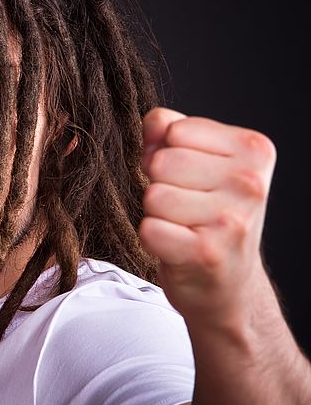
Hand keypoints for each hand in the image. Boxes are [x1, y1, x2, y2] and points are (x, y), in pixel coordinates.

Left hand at [138, 108, 277, 330]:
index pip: (175, 129)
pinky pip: (149, 228)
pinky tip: (178, 245)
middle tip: (185, 206)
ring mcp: (231, 220)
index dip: (168, 152)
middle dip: (160, 183)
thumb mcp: (200, 162)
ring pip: (153, 195)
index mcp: (254, 150)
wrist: (228, 283)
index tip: (191, 177)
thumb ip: (170, 131)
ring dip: (157, 213)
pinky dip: (153, 238)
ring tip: (183, 226)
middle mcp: (250, 183)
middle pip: (161, 161)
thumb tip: (153, 121)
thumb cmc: (209, 214)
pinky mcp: (206, 253)